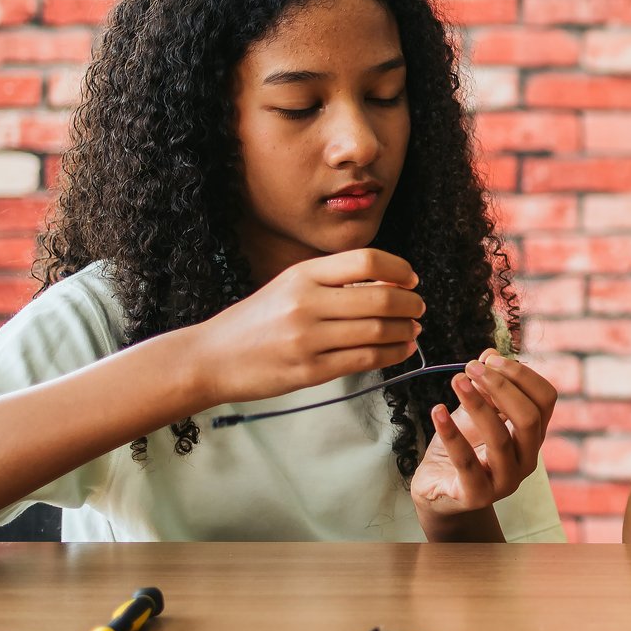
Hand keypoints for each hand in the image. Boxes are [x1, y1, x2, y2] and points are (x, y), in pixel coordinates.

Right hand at [187, 248, 422, 406]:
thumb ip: (333, 282)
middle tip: (419, 309)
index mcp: (303, 274)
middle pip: (381, 298)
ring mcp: (308, 338)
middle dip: (411, 304)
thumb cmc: (256, 321)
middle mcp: (306, 303)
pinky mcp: (310, 370)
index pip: (367, 261)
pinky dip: (392, 354)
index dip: (399, 270)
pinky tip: (401, 350)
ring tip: (413, 331)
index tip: (411, 280)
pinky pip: (365, 360)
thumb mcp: (289, 286)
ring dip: (405, 331)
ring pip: (378, 331)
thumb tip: (390, 283)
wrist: (211, 358)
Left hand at [412, 354, 556, 526]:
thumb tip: (490, 354)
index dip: (522, 375)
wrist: (439, 491)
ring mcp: (506, 481)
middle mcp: (527, 459)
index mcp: (533, 435)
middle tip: (470, 368)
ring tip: (456, 381)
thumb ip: (486, 386)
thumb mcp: (475, 412)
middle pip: (529, 418)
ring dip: (477, 405)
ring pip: (501, 439)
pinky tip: (437, 411)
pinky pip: (466, 463)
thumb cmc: (464, 448)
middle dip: (501, 386)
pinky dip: (451, 434)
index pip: (546, 399)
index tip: (490, 360)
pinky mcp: (477, 496)